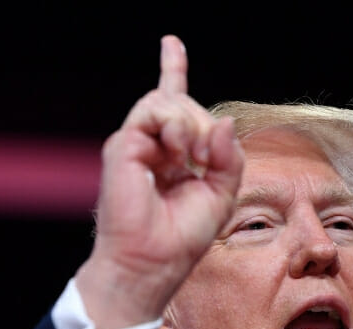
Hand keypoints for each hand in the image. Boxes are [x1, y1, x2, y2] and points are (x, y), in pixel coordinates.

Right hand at [75, 35, 243, 328]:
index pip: (172, 102)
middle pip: (183, 102)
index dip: (172, 69)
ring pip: (168, 101)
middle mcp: (151, 145)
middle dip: (205, 124)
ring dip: (192, 125)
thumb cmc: (182, 236)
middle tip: (208, 159)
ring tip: (193, 158)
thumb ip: (229, 158)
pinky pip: (155, 111)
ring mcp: (135, 143)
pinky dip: (177, 128)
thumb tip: (225, 123)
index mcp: (172, 154)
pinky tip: (181, 155)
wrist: (154, 261)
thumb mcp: (222, 194)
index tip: (170, 42)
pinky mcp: (123, 145)